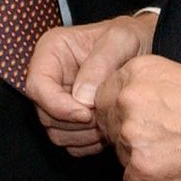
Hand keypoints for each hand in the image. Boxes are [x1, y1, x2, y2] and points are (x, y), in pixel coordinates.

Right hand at [25, 13, 155, 156]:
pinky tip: (107, 129)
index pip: (36, 85)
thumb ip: (99, 64)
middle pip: (44, 113)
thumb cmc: (129, 38)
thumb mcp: (119, 40)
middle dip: (75, 122)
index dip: (57, 105)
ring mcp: (58, 99)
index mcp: (51, 51)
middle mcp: (50, 76)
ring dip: (83, 134)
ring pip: (55, 131)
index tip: (86, 114)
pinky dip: (88, 143)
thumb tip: (81, 98)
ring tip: (108, 121)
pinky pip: (70, 142)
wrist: (144, 47)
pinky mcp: (70, 117)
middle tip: (104, 116)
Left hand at [95, 56, 180, 180]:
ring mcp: (131, 138)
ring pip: (122, 154)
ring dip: (141, 156)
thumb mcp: (173, 73)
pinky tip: (174, 167)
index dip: (118, 112)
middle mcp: (126, 103)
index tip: (134, 119)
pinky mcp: (140, 171)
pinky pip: (133, 180)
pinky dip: (151, 179)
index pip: (103, 97)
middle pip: (110, 127)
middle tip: (161, 137)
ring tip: (173, 150)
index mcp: (133, 74)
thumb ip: (140, 84)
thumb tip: (120, 100)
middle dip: (129, 135)